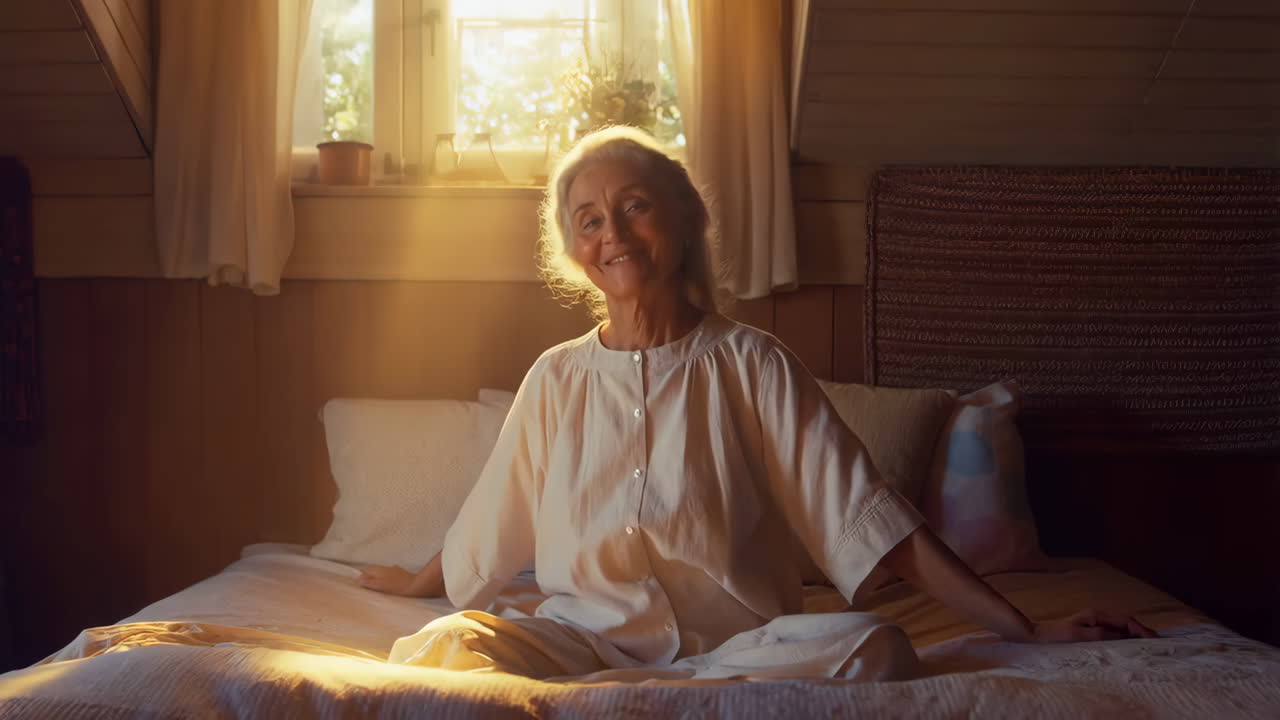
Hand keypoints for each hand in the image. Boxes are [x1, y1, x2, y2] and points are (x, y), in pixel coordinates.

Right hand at [358, 565, 418, 595]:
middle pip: (373, 570)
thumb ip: (369, 582)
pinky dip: (386, 579)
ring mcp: (394, 570)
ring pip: (381, 572)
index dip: (362, 577)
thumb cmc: (397, 587)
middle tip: (367, 586)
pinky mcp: (401, 574)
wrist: (415, 585)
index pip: (366, 570)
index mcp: (379, 570)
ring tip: (377, 587)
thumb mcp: (380, 585)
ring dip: (377, 578)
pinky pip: (389, 575)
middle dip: (369, 577)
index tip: (360, 585)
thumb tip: (358, 580)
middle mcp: (386, 568)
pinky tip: (388, 585)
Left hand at [1032, 610, 1157, 642]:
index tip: (1155, 638)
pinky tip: (1130, 648)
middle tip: (1158, 644)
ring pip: (1121, 628)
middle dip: (1143, 632)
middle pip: (1127, 623)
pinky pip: (1114, 633)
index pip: (1126, 621)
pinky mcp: (1092, 630)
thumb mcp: (1079, 636)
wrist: (1039, 635)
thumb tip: (1121, 636)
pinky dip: (1125, 639)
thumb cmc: (1057, 635)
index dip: (1142, 629)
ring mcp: (1095, 623)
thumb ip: (1100, 635)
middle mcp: (1098, 617)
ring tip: (1149, 647)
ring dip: (1135, 636)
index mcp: (1097, 615)